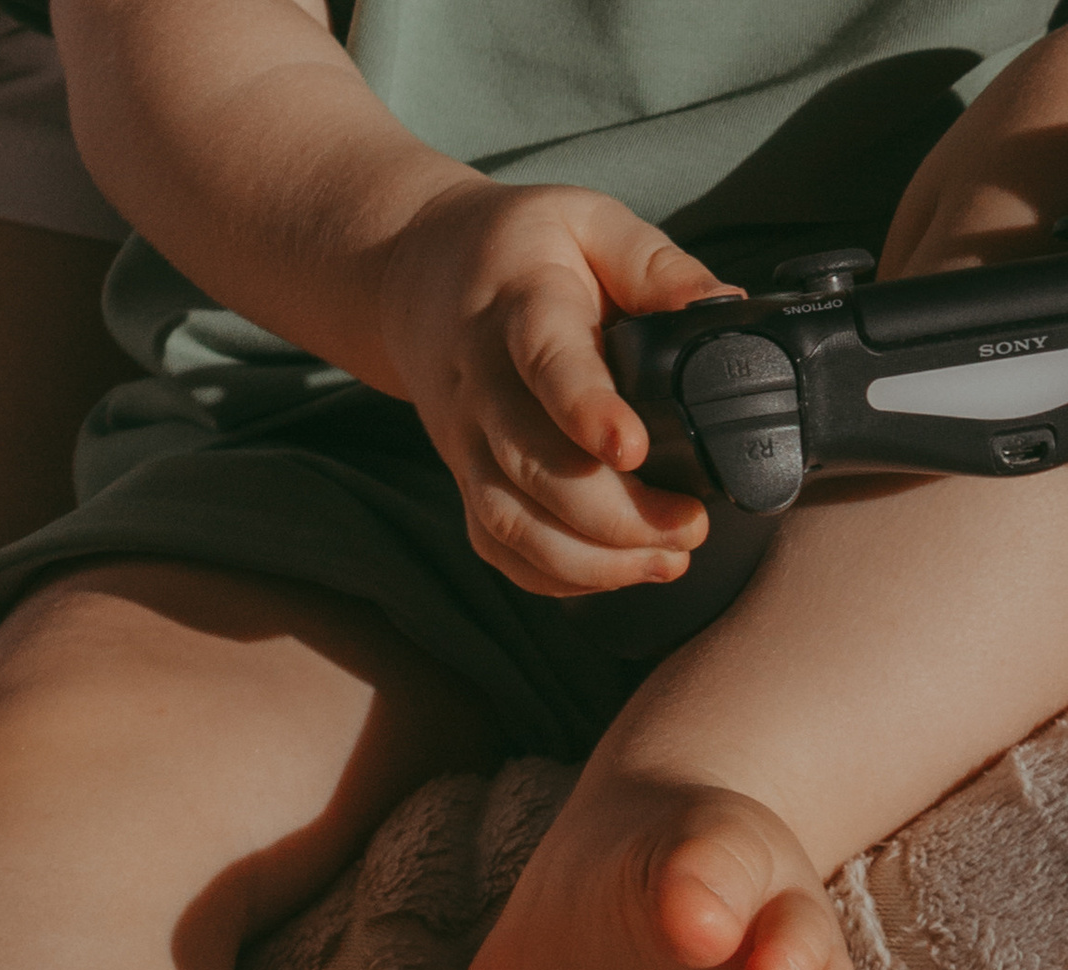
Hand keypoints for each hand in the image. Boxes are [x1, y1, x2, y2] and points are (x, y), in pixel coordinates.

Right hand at [378, 180, 734, 596]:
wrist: (416, 279)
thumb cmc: (518, 249)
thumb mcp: (588, 221)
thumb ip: (654, 262)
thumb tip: (725, 308)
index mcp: (518, 310)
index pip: (546, 365)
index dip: (585, 410)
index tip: (631, 449)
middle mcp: (480, 386)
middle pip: (531, 466)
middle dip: (613, 513)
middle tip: (690, 526)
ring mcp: (465, 441)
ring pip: (509, 521)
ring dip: (587, 558)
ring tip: (667, 560)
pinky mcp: (464, 477)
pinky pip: (497, 545)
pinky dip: (554, 575)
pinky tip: (617, 573)